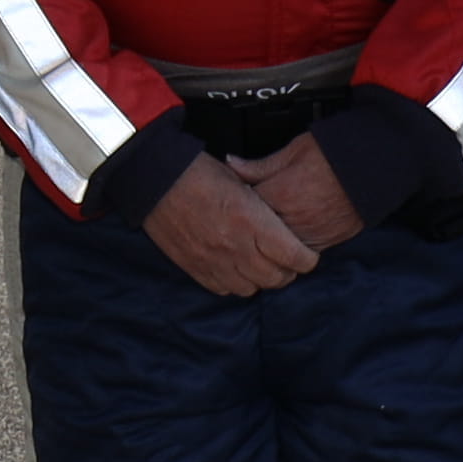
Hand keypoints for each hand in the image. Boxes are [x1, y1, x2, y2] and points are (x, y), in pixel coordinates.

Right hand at [140, 153, 324, 300]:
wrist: (154, 180)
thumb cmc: (199, 172)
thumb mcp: (240, 180)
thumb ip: (262, 206)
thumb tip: (282, 221)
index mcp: (251, 220)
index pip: (293, 256)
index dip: (307, 259)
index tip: (308, 255)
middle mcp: (235, 245)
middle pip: (276, 278)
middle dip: (288, 272)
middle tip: (287, 261)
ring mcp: (213, 261)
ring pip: (251, 288)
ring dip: (261, 280)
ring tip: (261, 266)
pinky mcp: (195, 268)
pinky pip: (224, 289)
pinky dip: (235, 282)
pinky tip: (236, 268)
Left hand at [230, 135, 365, 255]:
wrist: (376, 166)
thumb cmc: (336, 153)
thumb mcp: (294, 151)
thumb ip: (260, 165)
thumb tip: (231, 164)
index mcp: (282, 194)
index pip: (244, 208)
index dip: (234, 205)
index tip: (230, 201)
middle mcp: (295, 220)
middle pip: (257, 233)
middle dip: (248, 227)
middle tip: (240, 220)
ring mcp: (310, 234)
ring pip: (276, 250)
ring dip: (267, 242)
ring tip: (259, 232)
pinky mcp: (326, 243)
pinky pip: (298, 254)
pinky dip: (288, 248)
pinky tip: (282, 239)